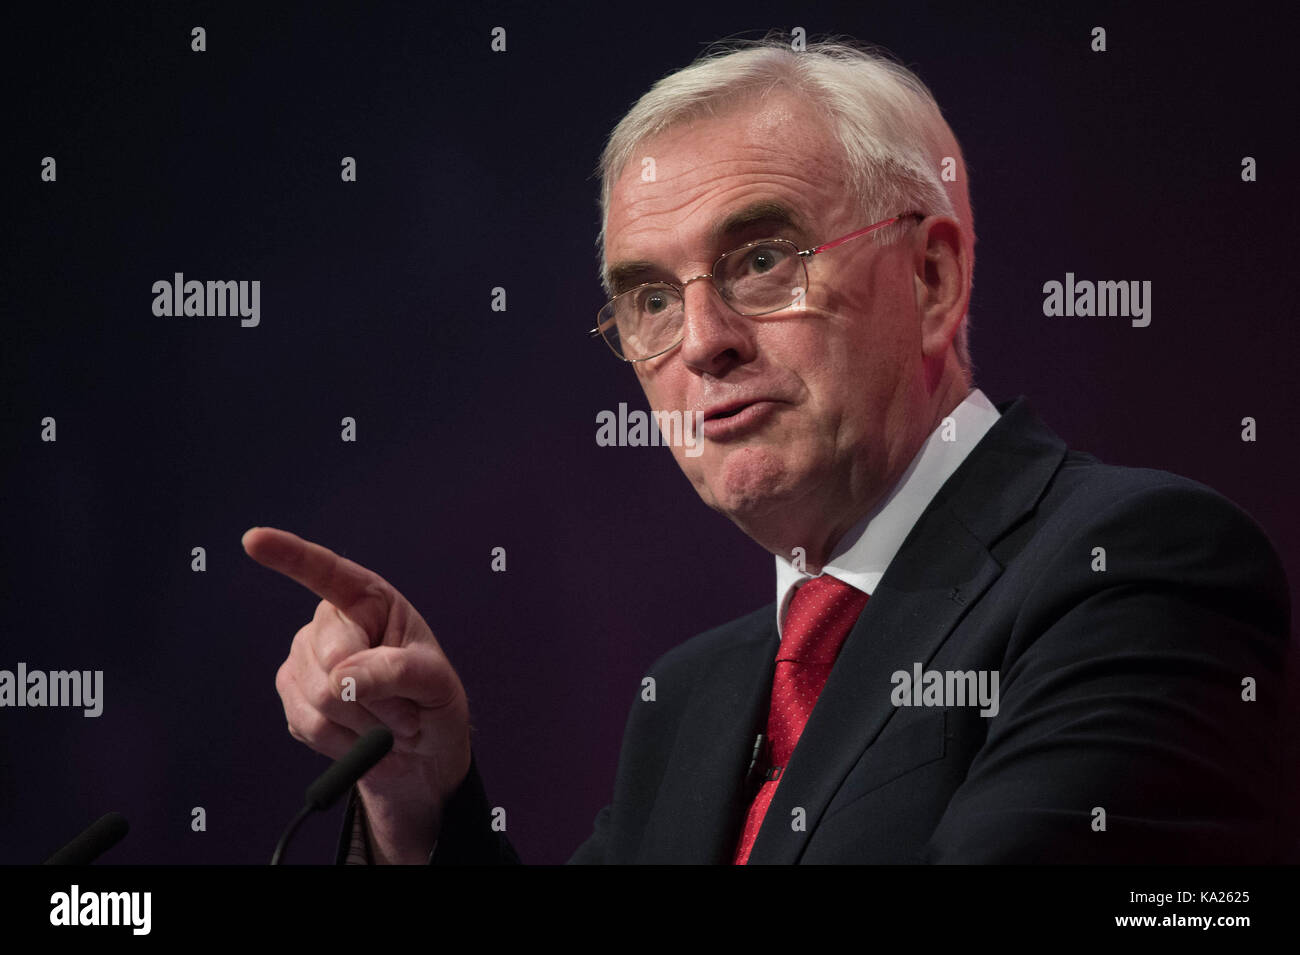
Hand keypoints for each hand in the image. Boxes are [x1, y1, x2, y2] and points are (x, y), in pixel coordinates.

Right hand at [242, 526, 470, 862]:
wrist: (420, 752)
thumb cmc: (434, 702)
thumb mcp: (436, 683)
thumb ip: (397, 672)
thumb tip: (341, 679)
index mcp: (369, 600)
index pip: (327, 572)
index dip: (290, 555)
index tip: (253, 539)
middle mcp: (329, 623)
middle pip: (331, 661)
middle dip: (374, 696)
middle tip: (406, 710)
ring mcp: (304, 660)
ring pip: (319, 699)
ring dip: (364, 724)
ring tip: (388, 725)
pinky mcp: (292, 697)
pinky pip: (308, 726)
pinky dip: (345, 743)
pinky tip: (364, 741)